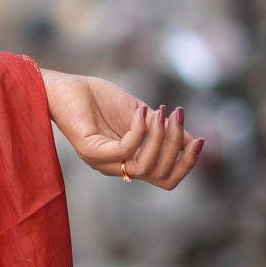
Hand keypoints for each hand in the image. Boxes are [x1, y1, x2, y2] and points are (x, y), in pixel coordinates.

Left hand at [40, 68, 201, 189]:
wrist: (66, 86)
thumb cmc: (99, 100)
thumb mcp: (142, 115)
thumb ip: (164, 130)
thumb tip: (193, 141)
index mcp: (129, 162)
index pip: (166, 180)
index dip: (187, 164)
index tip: (199, 139)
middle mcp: (116, 167)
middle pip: (159, 175)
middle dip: (176, 146)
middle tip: (177, 117)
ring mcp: (101, 162)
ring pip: (143, 167)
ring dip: (160, 138)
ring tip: (162, 112)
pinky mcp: (89, 150)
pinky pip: (123, 151)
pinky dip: (139, 131)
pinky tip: (141, 113)